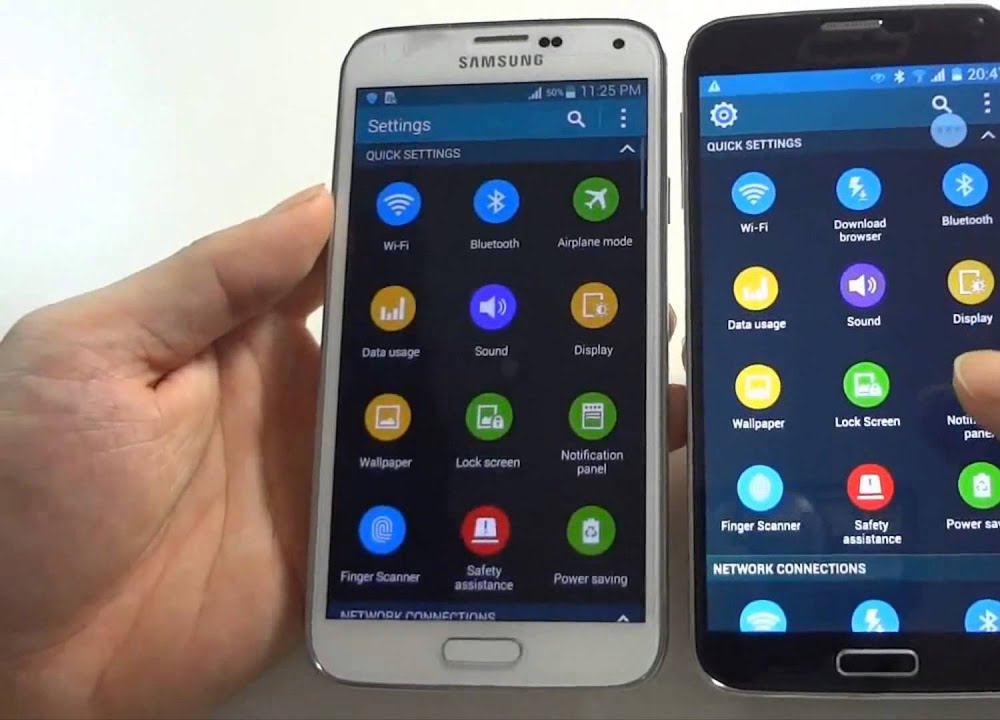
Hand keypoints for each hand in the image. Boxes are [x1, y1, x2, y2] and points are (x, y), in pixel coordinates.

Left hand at [0, 186, 687, 718]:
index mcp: (249, 338)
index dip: (425, 244)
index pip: (356, 273)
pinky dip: (483, 515)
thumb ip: (207, 282)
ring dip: (511, 420)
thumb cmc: (26, 485)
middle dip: (500, 331)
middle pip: (419, 355)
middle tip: (593, 314)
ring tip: (604, 399)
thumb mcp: (94, 353)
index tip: (513, 221)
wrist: (16, 656)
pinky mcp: (344, 562)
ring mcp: (329, 486)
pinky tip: (550, 500)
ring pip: (439, 438)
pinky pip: (424, 528)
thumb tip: (316, 205)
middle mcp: (303, 405)